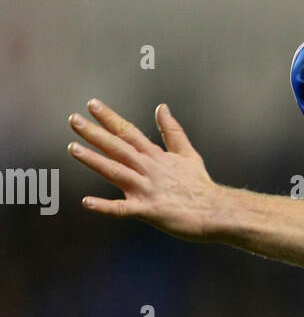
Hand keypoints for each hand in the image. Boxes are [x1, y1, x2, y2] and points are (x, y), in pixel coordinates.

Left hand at [67, 99, 221, 239]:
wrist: (216, 211)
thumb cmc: (201, 185)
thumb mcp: (187, 153)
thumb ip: (172, 131)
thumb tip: (162, 107)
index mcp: (156, 156)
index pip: (129, 133)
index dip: (109, 118)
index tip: (92, 105)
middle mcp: (148, 169)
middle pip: (117, 148)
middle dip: (94, 133)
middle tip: (73, 119)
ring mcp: (147, 189)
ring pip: (116, 172)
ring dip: (94, 160)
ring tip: (73, 148)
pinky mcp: (149, 211)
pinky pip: (123, 209)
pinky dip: (105, 207)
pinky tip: (87, 202)